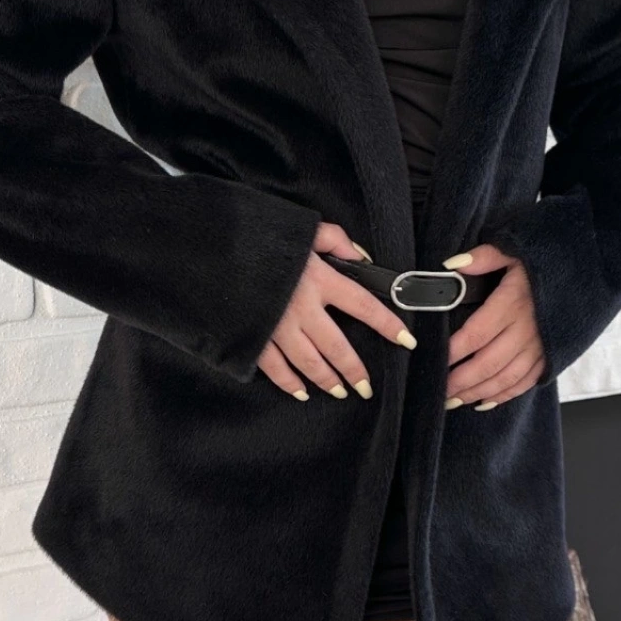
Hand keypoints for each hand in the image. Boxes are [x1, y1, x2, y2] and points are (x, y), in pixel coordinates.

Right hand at [257, 221, 417, 400]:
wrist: (214, 249)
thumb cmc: (262, 236)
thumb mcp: (305, 228)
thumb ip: (336, 240)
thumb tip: (360, 256)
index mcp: (319, 279)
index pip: (363, 305)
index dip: (388, 324)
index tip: (406, 340)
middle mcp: (302, 308)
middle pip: (338, 346)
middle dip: (355, 370)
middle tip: (366, 387)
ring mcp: (277, 326)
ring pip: (309, 363)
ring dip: (327, 380)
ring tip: (340, 391)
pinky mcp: (254, 337)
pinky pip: (275, 368)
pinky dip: (288, 383)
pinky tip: (300, 391)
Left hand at [443, 243, 545, 409]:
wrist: (588, 271)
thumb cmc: (545, 261)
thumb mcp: (514, 250)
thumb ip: (483, 257)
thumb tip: (451, 265)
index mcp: (513, 302)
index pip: (476, 333)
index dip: (453, 351)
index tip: (434, 360)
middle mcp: (527, 329)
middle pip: (488, 363)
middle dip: (460, 381)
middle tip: (438, 390)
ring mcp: (541, 346)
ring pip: (505, 378)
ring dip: (478, 392)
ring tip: (454, 401)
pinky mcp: (551, 356)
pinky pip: (526, 382)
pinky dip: (504, 395)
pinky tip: (484, 402)